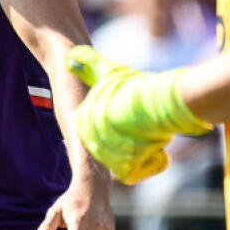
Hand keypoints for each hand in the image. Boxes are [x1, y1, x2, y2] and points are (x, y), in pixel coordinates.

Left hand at [66, 45, 212, 183]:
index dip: (113, 117)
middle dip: (124, 133)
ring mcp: (106, 157)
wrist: (160, 103)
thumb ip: (88, 64)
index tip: (125, 110)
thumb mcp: (109, 71)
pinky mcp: (124, 170)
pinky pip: (133, 171)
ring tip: (146, 131)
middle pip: (108, 141)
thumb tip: (69, 58)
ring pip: (121, 156)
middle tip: (138, 121)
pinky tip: (153, 148)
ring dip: (135, 146)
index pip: (91, 125)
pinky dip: (146, 163)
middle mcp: (91, 141)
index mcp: (82, 119)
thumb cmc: (134, 86)